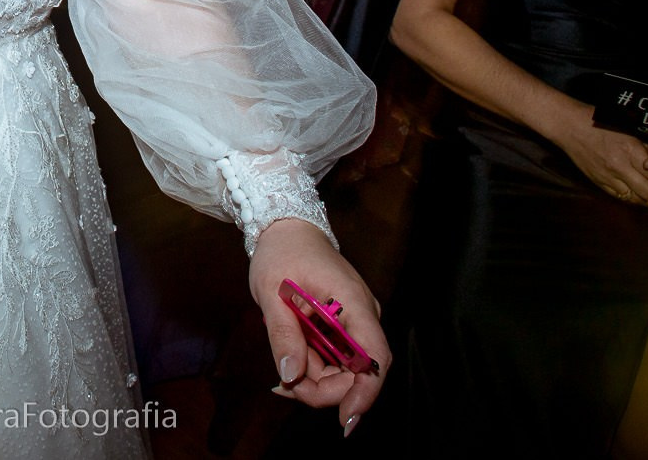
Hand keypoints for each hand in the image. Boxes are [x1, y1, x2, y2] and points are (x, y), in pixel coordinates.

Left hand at [249, 218, 387, 434]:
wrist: (286, 229)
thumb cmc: (281, 253)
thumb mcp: (272, 292)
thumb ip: (283, 334)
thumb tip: (290, 375)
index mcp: (353, 303)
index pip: (375, 356)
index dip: (365, 392)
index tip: (345, 419)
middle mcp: (362, 316)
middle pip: (358, 372)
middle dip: (324, 389)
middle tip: (284, 387)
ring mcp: (354, 323)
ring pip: (344, 371)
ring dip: (314, 382)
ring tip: (281, 378)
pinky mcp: (343, 328)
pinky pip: (335, 360)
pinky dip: (313, 371)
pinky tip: (290, 370)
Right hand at [552, 105, 647, 205]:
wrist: (568, 126)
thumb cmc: (599, 120)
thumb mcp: (626, 126)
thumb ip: (645, 142)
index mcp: (630, 150)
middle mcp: (620, 167)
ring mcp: (608, 177)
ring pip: (637, 199)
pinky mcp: (599, 182)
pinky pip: (621, 197)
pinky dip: (634, 199)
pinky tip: (642, 196)